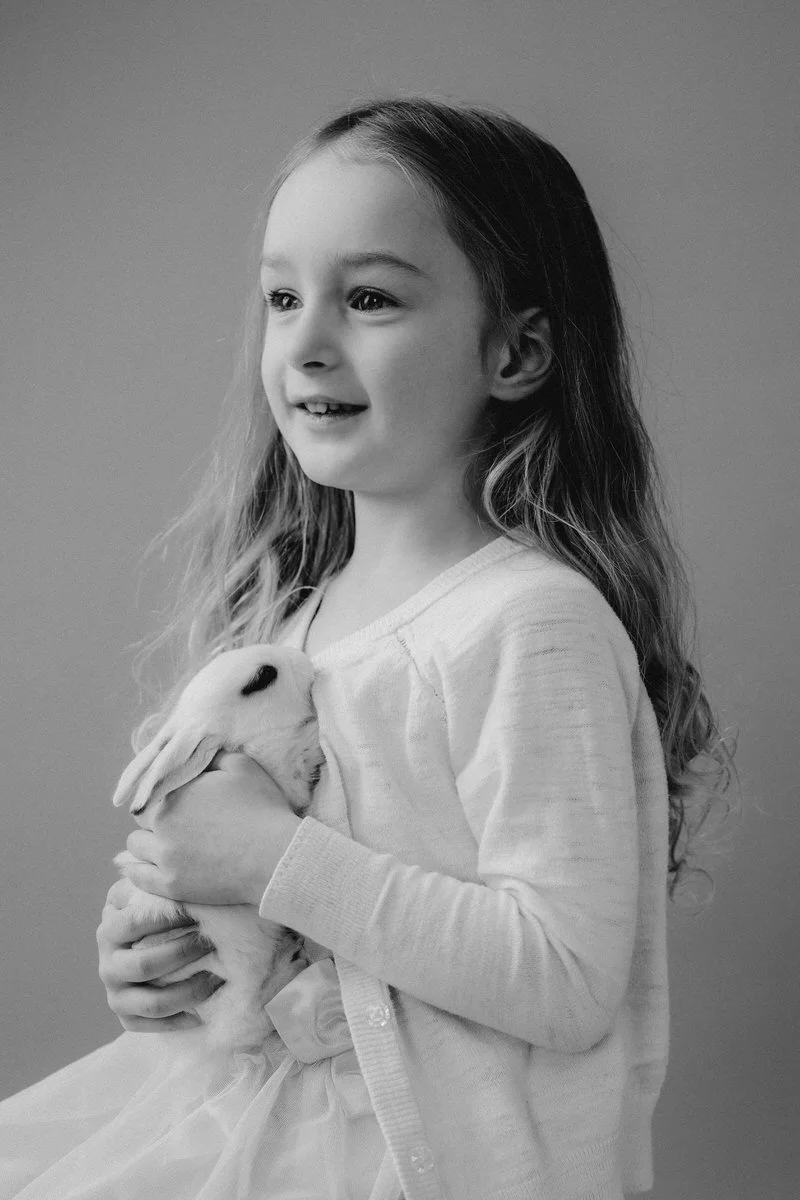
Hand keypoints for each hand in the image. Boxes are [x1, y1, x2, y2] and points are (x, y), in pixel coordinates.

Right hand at [97, 879, 224, 1031]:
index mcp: (109, 930)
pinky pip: (151, 1025)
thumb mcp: (146, 895)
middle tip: (212, 943)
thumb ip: (153, 885)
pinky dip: (178, 1020)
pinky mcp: (126, 1016)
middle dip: (184, 954)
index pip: (134, 924)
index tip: (198, 911)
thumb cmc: (154, 916)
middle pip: (146, 965)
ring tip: (216, 979)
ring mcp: (115, 993)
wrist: (138, 947)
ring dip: (188, 992)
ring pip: (153, 1002)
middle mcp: (107, 964)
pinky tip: (201, 1011)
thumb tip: (169, 870)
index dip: (167, 918)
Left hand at [120, 751, 302, 907]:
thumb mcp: (241, 765)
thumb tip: (193, 755)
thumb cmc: (262, 808)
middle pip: (141, 819)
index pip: (151, 792)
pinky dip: (137, 870)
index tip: (181, 802)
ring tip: (167, 845)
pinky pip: (138, 878)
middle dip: (154, 818)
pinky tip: (146, 867)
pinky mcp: (172, 886)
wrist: (276, 856)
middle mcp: (163, 824)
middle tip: (178, 823)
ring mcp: (165, 858)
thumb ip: (210, 756)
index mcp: (175, 793)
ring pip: (135, 847)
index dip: (165, 795)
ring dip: (147, 843)